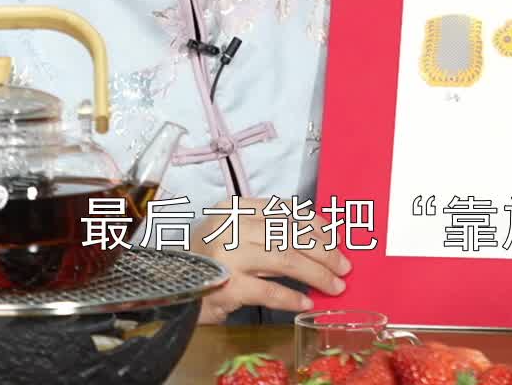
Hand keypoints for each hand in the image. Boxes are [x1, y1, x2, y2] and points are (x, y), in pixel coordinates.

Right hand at [191, 197, 352, 324]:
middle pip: (290, 234)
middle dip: (324, 250)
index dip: (315, 223)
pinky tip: (306, 302)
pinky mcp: (227, 285)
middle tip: (344, 265)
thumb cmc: (203, 262)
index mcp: (233, 209)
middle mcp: (231, 227)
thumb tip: (316, 239)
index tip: (335, 236)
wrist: (167, 289)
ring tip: (335, 285)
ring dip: (317, 274)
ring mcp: (227, 256)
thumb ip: (263, 230)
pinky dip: (291, 297)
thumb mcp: (230, 235)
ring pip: (286, 259)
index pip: (283, 210)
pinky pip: (269, 291)